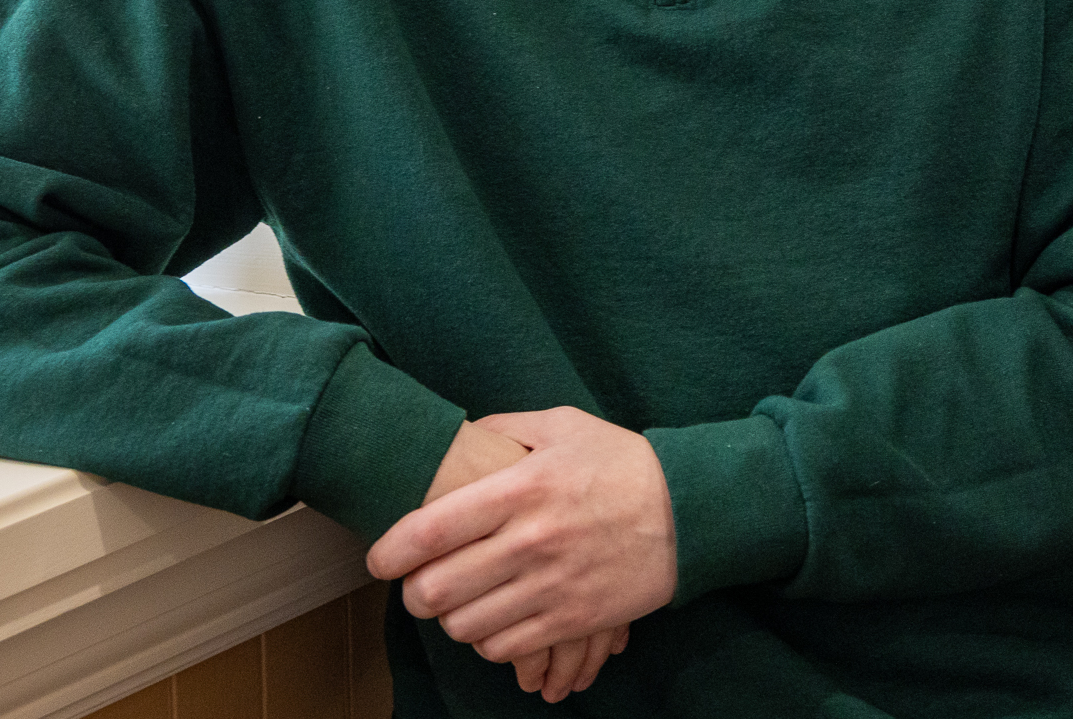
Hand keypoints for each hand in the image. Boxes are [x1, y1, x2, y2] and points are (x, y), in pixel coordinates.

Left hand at [397, 425, 616, 698]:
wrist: (691, 511)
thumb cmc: (623, 463)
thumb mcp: (564, 425)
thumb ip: (504, 427)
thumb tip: (458, 437)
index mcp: (522, 487)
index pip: (430, 529)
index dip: (391, 551)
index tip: (380, 558)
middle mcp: (530, 540)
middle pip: (436, 589)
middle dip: (415, 593)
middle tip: (421, 585)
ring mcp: (551, 585)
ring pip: (464, 626)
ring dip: (452, 618)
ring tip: (461, 602)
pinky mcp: (572, 619)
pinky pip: (503, 648)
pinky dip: (488, 640)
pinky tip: (496, 619)